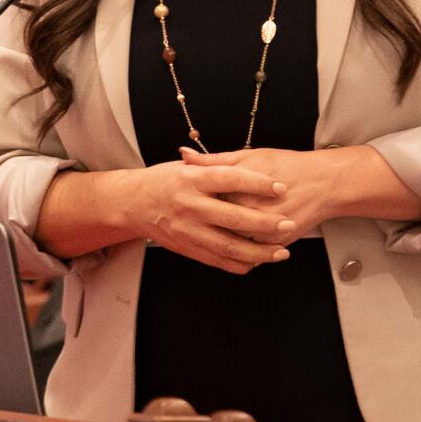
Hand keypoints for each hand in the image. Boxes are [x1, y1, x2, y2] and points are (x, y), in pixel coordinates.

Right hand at [124, 157, 296, 273]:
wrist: (132, 204)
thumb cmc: (162, 181)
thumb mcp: (185, 166)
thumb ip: (214, 164)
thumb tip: (244, 157)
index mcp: (192, 179)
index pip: (230, 179)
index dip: (258, 183)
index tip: (280, 187)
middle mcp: (190, 205)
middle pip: (232, 217)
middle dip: (264, 223)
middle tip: (287, 224)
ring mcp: (188, 230)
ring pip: (227, 245)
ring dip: (257, 252)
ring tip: (280, 252)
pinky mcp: (187, 248)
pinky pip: (217, 260)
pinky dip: (239, 264)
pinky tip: (257, 262)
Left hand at [181, 145, 420, 236]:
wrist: (325, 183)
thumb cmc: (289, 165)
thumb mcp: (249, 155)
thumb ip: (214, 160)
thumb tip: (184, 155)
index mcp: (235, 187)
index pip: (201, 200)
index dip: (188, 201)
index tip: (179, 201)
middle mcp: (247, 210)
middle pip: (211, 225)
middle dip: (195, 228)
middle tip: (184, 225)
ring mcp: (261, 230)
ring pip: (228, 245)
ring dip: (213, 245)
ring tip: (203, 238)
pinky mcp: (273, 242)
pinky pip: (248, 255)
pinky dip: (238, 255)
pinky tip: (230, 249)